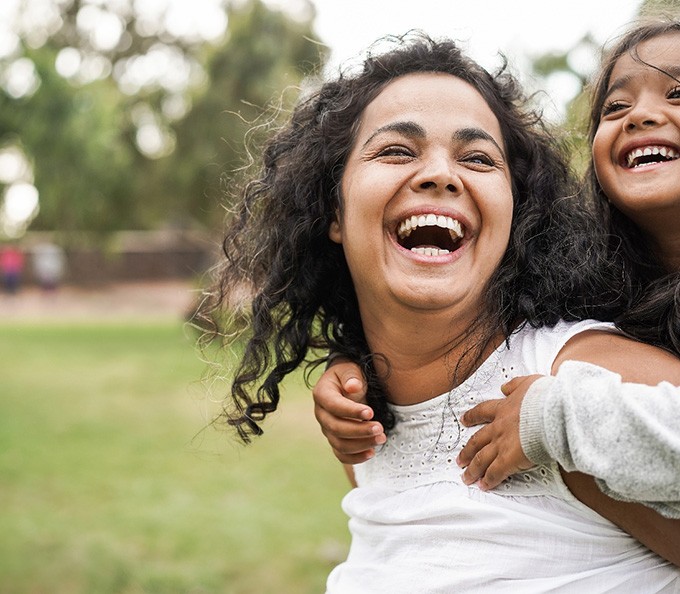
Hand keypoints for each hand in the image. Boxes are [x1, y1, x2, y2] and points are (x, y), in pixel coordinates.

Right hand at [313, 359, 385, 463]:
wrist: (347, 383)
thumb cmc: (349, 375)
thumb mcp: (350, 369)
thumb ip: (351, 376)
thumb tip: (353, 387)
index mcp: (322, 394)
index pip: (333, 406)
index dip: (351, 411)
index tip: (371, 413)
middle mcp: (321, 414)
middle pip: (336, 428)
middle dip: (359, 431)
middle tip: (380, 428)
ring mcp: (327, 429)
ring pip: (339, 444)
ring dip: (361, 444)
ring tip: (381, 438)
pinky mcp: (335, 439)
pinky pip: (342, 454)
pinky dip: (356, 457)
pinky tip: (372, 452)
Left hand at [456, 374, 541, 489]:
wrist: (551, 412)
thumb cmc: (545, 398)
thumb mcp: (528, 383)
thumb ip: (515, 385)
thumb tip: (505, 386)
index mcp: (504, 408)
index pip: (483, 412)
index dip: (472, 416)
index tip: (464, 420)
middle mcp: (498, 427)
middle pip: (476, 440)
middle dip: (467, 451)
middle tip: (460, 459)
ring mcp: (502, 444)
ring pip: (481, 458)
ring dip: (473, 469)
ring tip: (467, 477)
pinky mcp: (509, 459)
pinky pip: (495, 473)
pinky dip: (488, 480)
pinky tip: (484, 486)